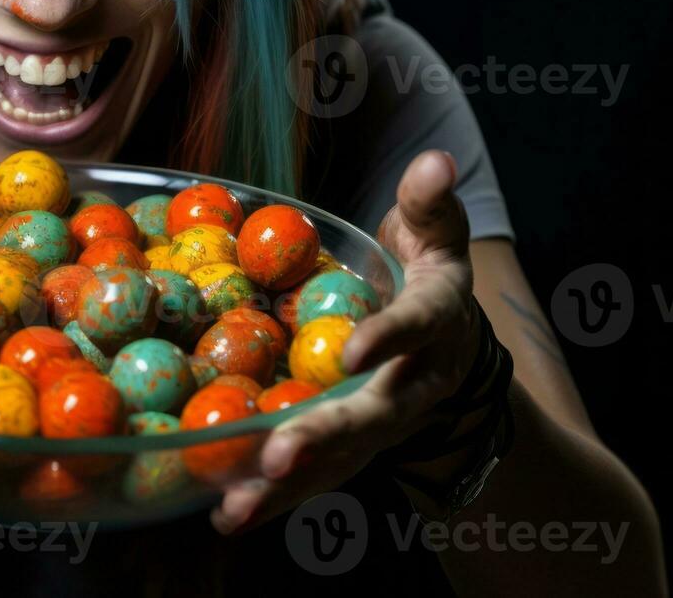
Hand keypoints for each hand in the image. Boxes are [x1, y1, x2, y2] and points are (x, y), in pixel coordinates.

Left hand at [213, 150, 482, 533]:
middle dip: (324, 437)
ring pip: (336, 459)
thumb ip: (429, 202)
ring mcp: (380, 421)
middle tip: (278, 456)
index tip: (355, 353)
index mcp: (435, 321)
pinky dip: (271, 494)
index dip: (388, 338)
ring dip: (286, 486)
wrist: (450, 340)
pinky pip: (312, 471)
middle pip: (370, 416)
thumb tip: (435, 160)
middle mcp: (412, 383)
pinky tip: (222, 513)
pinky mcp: (349, 444)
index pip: (415, 328)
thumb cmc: (428, 273)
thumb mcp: (435, 232)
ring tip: (234, 509)